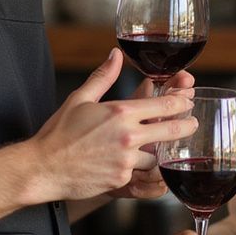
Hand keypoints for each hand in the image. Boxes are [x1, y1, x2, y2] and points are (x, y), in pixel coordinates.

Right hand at [28, 49, 196, 202]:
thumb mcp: (81, 98)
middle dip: (186, 127)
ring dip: (159, 152)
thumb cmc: (59, 132)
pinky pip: (140, 174)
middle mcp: (128, 136)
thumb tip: (116, 55)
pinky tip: (134, 164)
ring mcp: (126, 160)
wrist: (43, 167)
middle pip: (172, 131)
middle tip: (192, 125)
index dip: (181, 104)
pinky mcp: (121, 180)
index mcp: (121, 112)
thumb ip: (103, 76)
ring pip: (158, 157)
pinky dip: (140, 169)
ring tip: (161, 147)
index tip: (187, 102)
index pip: (164, 106)